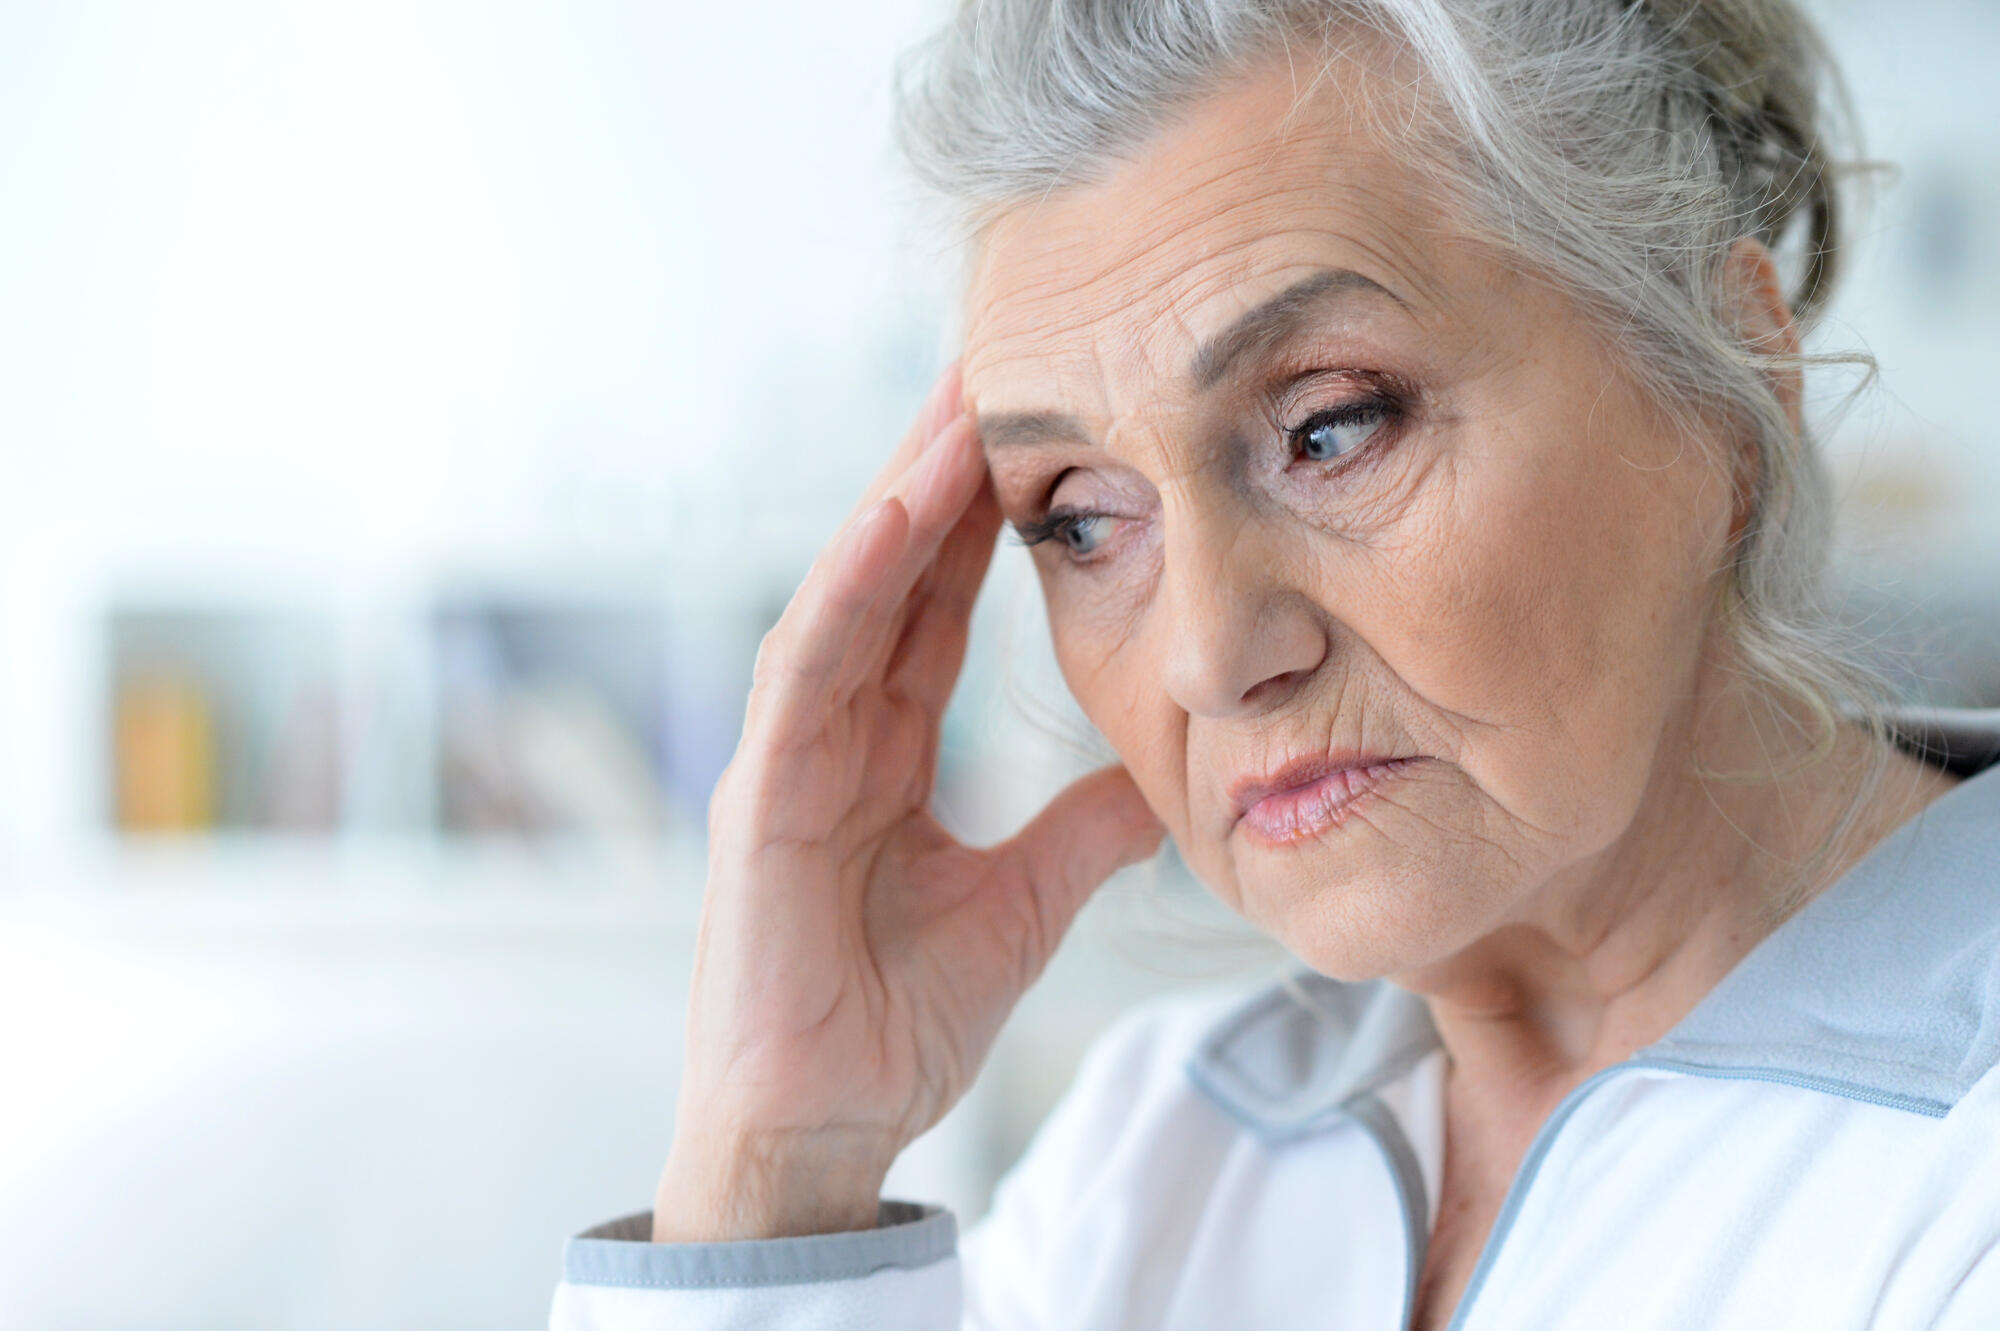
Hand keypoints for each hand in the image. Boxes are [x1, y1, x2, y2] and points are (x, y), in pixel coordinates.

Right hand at [652, 364, 1163, 1241]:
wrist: (824, 1130)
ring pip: (844, 598)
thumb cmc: (891, 1020)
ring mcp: (785, 757)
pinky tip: (888, 520)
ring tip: (955, 408)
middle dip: (940, 468)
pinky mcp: (756, 800)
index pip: (936, 603)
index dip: (983, 514)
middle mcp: (830, 731)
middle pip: (889, 573)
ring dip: (896, 501)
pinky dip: (843, 591)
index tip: (1042, 426)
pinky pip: (803, 675)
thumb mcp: (1022, 904)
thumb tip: (1163, 775)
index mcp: (885, 747)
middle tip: (997, 359)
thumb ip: (1082, 829)